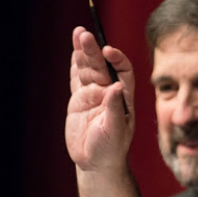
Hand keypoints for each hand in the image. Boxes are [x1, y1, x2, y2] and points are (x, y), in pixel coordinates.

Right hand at [65, 26, 135, 173]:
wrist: (96, 163)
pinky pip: (77, 79)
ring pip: (87, 69)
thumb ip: (115, 108)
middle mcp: (109, 91)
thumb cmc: (111, 149)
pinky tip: (74, 53)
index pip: (122, 70)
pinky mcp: (79, 101)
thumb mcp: (115, 130)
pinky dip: (75, 66)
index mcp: (123, 96)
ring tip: (78, 34)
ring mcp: (93, 95)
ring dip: (82, 52)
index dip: (116, 59)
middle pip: (101, 65)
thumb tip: (117, 87)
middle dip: (93, 50)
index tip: (107, 51)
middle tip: (84, 34)